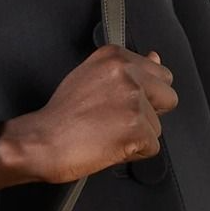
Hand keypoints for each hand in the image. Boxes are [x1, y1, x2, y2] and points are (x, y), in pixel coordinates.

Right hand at [0, 45, 177, 187]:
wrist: (41, 141)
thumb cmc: (61, 115)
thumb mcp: (92, 77)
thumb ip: (128, 68)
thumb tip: (156, 58)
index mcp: (115, 57)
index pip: (159, 73)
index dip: (145, 94)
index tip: (120, 103)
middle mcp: (127, 73)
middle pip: (168, 96)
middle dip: (150, 112)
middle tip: (116, 120)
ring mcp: (133, 101)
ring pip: (158, 126)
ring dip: (137, 135)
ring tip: (106, 133)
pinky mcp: (136, 129)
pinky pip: (152, 148)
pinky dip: (133, 153)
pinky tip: (109, 146)